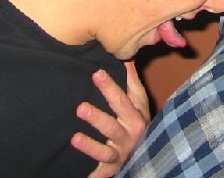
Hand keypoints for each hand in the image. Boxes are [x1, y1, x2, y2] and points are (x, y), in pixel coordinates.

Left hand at [70, 61, 150, 177]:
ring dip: (90, 147)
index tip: (96, 74)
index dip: (109, 87)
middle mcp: (128, 137)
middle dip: (97, 118)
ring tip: (74, 138)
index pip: (121, 101)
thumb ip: (132, 82)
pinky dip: (93, 176)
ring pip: (105, 152)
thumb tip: (126, 57)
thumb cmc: (141, 122)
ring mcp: (119, 154)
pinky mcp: (111, 169)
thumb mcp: (140, 102)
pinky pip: (101, 174)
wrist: (149, 152)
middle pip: (112, 127)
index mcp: (134, 118)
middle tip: (80, 108)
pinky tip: (80, 175)